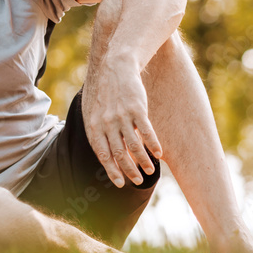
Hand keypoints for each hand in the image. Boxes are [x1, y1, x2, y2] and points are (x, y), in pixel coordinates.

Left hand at [83, 61, 162, 187]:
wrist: (115, 68)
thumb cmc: (106, 93)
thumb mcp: (95, 113)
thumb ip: (100, 133)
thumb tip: (107, 156)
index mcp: (94, 126)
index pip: (103, 155)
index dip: (112, 171)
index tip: (121, 183)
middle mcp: (106, 123)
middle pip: (119, 154)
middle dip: (129, 171)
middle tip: (138, 181)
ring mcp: (121, 116)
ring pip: (134, 146)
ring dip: (143, 161)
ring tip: (149, 171)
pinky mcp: (136, 109)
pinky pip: (146, 132)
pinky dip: (153, 145)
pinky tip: (158, 154)